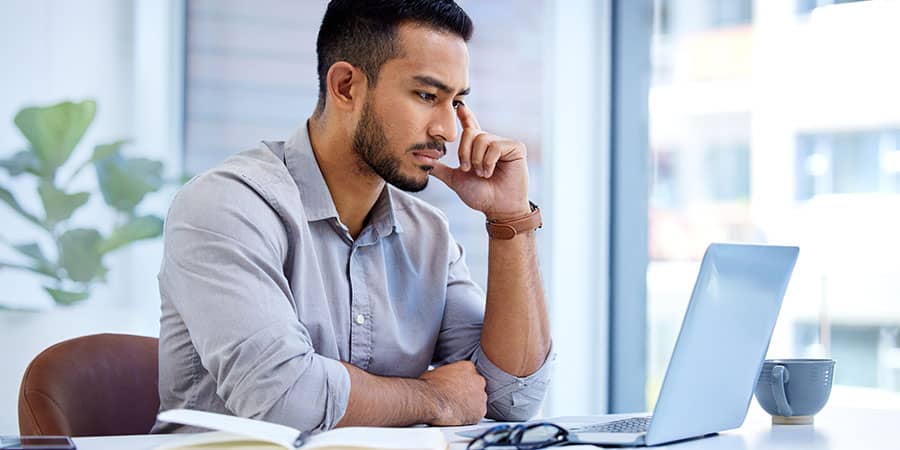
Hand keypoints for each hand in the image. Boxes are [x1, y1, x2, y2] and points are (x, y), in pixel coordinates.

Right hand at [419, 361, 486, 425]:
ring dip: (470, 405)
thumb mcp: (436, 372)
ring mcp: (481, 396)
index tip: (456, 387)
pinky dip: (470, 416)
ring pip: (478, 401)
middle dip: (468, 392)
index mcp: (467, 367)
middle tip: (456, 398)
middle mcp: (478, 380)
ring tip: (456, 409)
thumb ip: (447, 374)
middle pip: (476, 386)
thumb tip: (443, 379)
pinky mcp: (480, 411)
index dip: (461, 381)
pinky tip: (459, 416)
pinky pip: (477, 414)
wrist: (430, 402)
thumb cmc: (430, 387)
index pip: (469, 373)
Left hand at [429, 104, 530, 219]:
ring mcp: (504, 144)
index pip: (470, 126)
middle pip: (470, 133)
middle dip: (464, 153)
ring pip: (482, 139)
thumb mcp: (455, 179)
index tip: (458, 105)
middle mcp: (491, 142)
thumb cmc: (480, 195)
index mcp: (478, 148)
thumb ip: (439, 167)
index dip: (464, 115)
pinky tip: (491, 172)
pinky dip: (488, 161)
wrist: (497, 208)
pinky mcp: (515, 147)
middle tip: (468, 169)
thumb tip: (418, 158)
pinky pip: (495, 146)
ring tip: (483, 174)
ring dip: (477, 160)